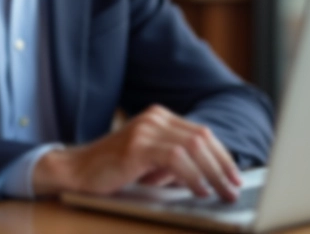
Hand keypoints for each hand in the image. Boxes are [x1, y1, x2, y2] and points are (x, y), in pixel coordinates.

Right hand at [33, 105, 241, 200]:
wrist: (75, 171)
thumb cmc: (112, 171)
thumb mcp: (150, 163)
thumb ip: (175, 164)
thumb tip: (210, 177)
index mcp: (159, 117)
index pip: (201, 134)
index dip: (222, 156)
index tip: (234, 176)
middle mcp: (155, 117)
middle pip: (202, 138)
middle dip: (223, 165)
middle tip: (234, 188)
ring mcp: (145, 129)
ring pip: (193, 146)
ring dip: (213, 173)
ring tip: (223, 192)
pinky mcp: (137, 145)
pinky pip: (176, 158)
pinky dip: (193, 176)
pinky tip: (200, 191)